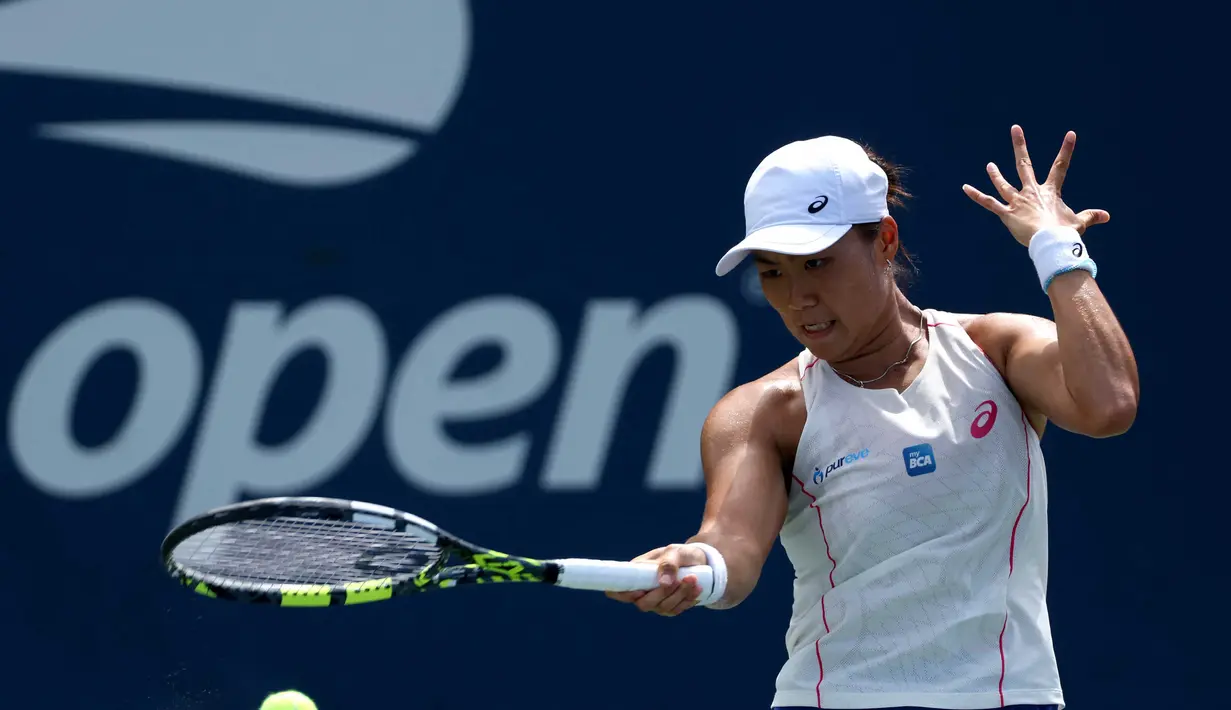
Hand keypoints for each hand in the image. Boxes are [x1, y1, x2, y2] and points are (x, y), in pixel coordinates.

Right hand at [604, 543, 707, 616]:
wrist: (697, 561)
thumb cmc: (680, 554)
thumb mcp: (675, 552)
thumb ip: (668, 564)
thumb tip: (663, 583)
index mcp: (635, 574)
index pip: (617, 590)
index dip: (623, 595)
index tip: (639, 591)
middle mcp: (642, 591)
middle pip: (644, 604)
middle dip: (663, 594)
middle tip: (680, 579)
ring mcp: (656, 601)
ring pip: (662, 608)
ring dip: (680, 595)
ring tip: (693, 579)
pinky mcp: (669, 607)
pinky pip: (676, 610)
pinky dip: (687, 601)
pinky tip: (697, 589)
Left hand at [962, 125, 1109, 246]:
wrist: (1051, 242)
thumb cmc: (1065, 233)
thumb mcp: (1079, 223)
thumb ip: (1091, 216)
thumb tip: (1107, 216)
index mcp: (1050, 192)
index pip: (1060, 166)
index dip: (1066, 150)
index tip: (1070, 134)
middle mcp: (1032, 192)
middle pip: (1025, 165)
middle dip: (1020, 146)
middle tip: (1015, 128)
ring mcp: (1018, 201)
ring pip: (1004, 184)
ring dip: (996, 174)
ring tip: (990, 165)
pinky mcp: (1006, 213)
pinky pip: (988, 203)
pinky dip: (976, 195)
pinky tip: (965, 187)